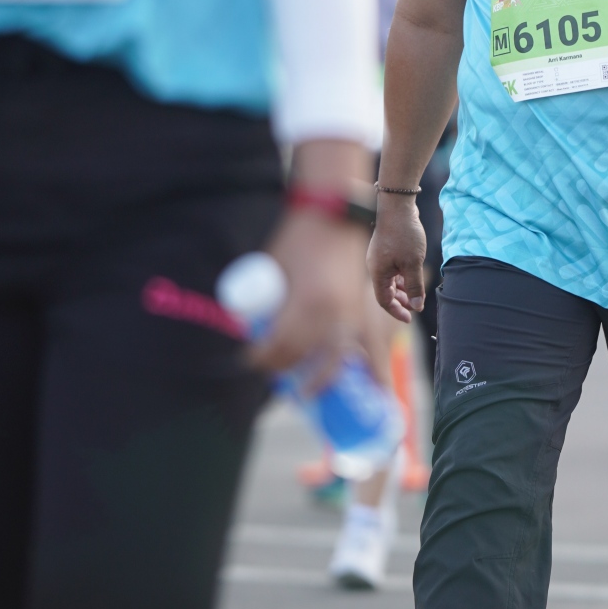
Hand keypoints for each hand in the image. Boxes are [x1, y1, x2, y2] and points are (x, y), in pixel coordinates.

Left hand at [249, 209, 368, 373]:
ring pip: (332, 360)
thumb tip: (253, 326)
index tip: (248, 359)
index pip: (278, 345)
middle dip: (280, 367)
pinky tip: (334, 373)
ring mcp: (348, 313)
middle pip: (300, 355)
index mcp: (305, 304)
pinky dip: (344, 363)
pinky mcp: (359, 309)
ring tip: (305, 391)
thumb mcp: (275, 270)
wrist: (335, 217)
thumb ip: (267, 300)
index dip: (259, 357)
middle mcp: (329, 314)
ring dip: (318, 380)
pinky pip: (352, 346)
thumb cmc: (299, 238)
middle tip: (266, 368)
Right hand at [368, 195, 428, 321]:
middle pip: (386, 292)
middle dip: (401, 301)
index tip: (410, 319)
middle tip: (416, 306)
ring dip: (403, 289)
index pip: (384, 301)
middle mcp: (375, 267)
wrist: (397, 206)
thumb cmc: (405, 235)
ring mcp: (379, 258)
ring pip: (390, 280)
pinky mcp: (386, 249)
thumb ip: (415, 286)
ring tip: (417, 293)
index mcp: (378, 273)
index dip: (397, 312)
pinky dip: (401, 276)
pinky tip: (412, 275)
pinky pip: (392, 269)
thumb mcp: (413, 263)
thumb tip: (417, 307)